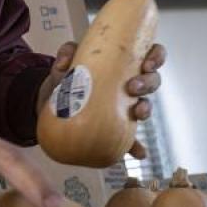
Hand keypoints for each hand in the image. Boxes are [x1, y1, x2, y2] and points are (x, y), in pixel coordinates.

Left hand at [36, 41, 166, 158]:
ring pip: (146, 105)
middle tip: (133, 87)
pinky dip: (137, 146)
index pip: (150, 55)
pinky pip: (132, 139)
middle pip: (152, 80)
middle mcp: (129, 84)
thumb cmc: (66, 76)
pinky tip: (140, 152)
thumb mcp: (65, 62)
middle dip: (148, 83)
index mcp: (123, 63)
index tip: (147, 64)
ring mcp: (125, 107)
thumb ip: (66, 54)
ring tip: (137, 113)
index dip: (156, 57)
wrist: (51, 101)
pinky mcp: (117, 128)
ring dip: (146, 108)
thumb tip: (64, 63)